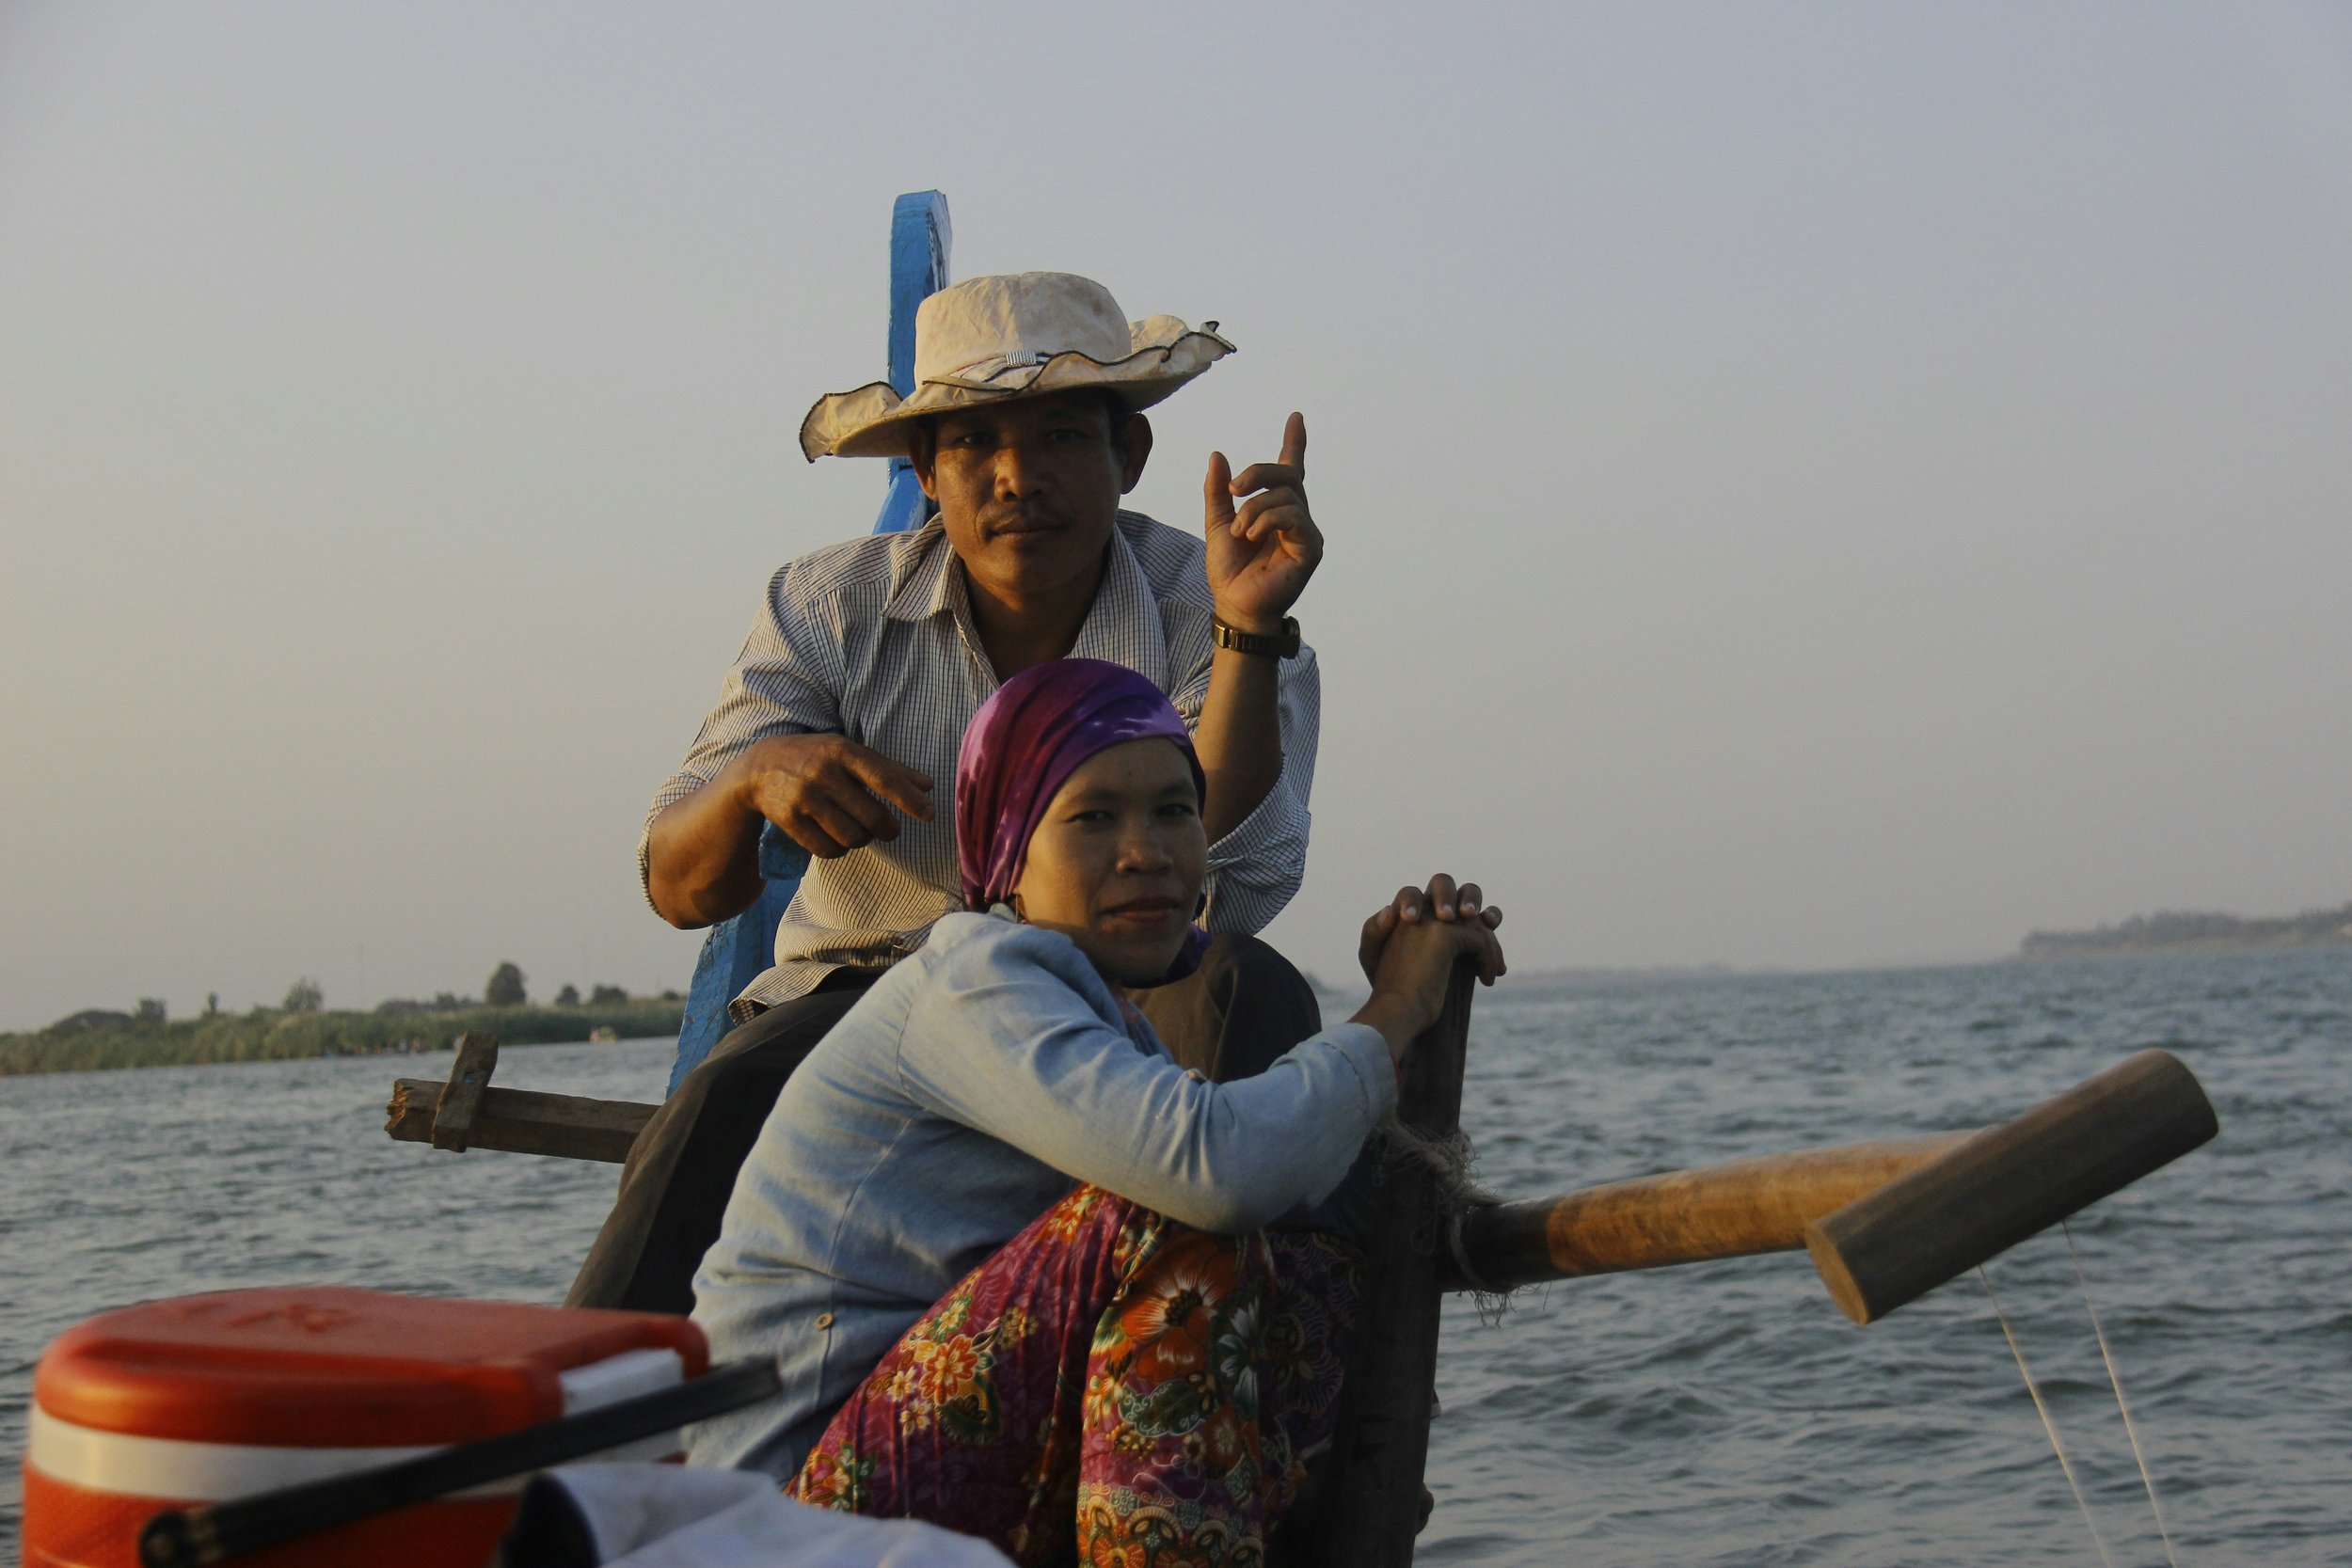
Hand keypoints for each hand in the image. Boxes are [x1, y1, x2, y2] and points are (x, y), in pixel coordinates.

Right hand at [733, 734, 934, 858]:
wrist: (760, 767)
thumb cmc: (818, 758)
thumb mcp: (850, 753)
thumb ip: (890, 769)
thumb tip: (929, 785)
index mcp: (843, 752)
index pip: (884, 778)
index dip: (909, 799)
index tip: (930, 815)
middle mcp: (824, 773)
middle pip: (871, 817)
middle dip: (888, 829)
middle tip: (890, 830)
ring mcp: (805, 798)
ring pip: (852, 837)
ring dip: (863, 840)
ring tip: (860, 831)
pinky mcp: (790, 820)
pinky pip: (828, 849)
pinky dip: (840, 850)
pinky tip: (838, 839)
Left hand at [1204, 412, 1321, 632]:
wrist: (1234, 603)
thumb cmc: (1229, 569)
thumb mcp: (1217, 523)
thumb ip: (1217, 491)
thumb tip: (1218, 455)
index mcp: (1276, 509)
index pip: (1290, 469)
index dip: (1294, 442)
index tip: (1296, 417)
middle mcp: (1296, 517)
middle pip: (1287, 475)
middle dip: (1258, 474)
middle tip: (1234, 489)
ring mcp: (1306, 532)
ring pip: (1286, 496)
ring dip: (1254, 509)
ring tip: (1240, 531)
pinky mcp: (1311, 548)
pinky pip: (1293, 516)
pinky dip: (1266, 520)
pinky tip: (1251, 536)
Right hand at [1352, 874, 1505, 1055]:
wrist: (1395, 1013)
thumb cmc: (1401, 997)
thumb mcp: (1419, 963)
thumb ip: (1438, 939)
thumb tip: (1483, 923)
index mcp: (1400, 917)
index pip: (1429, 895)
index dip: (1460, 902)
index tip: (1484, 924)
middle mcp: (1412, 911)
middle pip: (1443, 882)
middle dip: (1470, 898)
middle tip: (1490, 923)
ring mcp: (1427, 919)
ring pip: (1470, 915)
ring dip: (1490, 943)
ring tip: (1496, 968)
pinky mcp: (1443, 934)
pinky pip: (1479, 938)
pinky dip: (1489, 959)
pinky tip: (1487, 980)